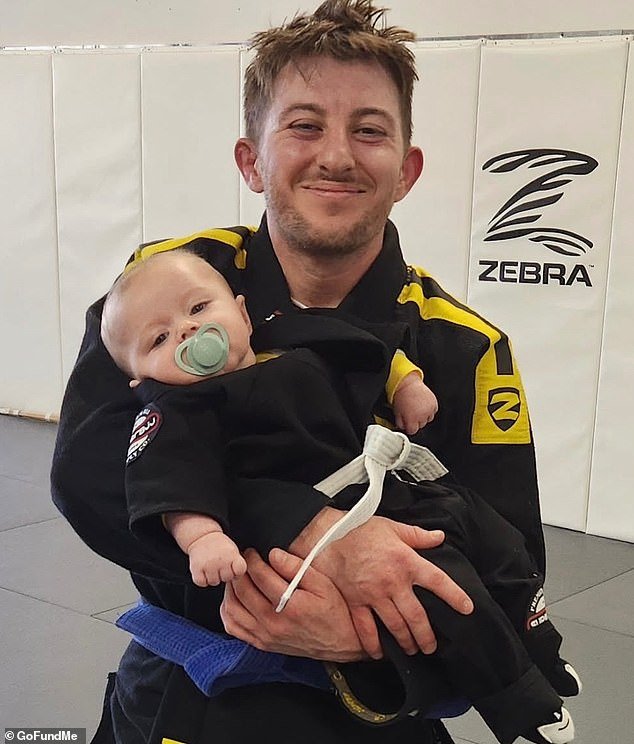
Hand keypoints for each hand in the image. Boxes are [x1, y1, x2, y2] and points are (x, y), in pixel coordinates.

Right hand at [188, 532, 246, 586]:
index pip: (240, 571)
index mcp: (232, 554)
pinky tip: (203, 570)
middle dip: (224, 574)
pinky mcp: (196, 568)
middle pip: (227, 578)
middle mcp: (221, 559)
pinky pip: (202, 583)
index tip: (232, 566)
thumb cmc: (221, 548)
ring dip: (212, 577)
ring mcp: (208, 564)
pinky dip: (202, 579)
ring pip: (214, 582)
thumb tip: (236, 580)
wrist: (202, 537)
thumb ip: (237, 565)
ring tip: (211, 566)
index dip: (237, 572)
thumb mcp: (233, 551)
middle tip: (220, 564)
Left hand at [220, 548, 364, 661]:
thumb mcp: (323, 583)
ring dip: (230, 589)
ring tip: (238, 576)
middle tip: (242, 559)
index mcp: (290, 606)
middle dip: (239, 570)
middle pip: (242, 590)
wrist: (340, 643)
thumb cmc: (334, 611)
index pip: (260, 576)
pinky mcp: (261, 644)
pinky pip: (234, 627)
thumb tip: (274, 554)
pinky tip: (235, 598)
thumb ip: (296, 567)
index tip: (251, 551)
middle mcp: (273, 623)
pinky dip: (228, 610)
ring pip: (232, 609)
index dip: (252, 559)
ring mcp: (265, 636)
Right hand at [293, 511, 472, 658]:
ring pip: (396, 626)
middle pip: (417, 616)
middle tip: (432, 646)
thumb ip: (418, 535)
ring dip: (407, 642)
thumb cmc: (361, 528)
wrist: (330, 535)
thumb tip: (439, 537)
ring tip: (413, 650)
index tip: (467, 608)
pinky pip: (366, 629)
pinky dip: (374, 645)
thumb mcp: (393, 527)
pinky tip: (380, 653)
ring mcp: (374, 594)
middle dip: (427, 635)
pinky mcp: (356, 602)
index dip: (455, 596)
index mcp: (406, 561)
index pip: (438, 581)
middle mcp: (393, 581)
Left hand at [393, 373, 437, 434]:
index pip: (412, 431)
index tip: (408, 423)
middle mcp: (422, 416)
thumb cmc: (401, 396)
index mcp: (412, 419)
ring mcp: (429, 410)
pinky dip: (429, 410)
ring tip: (417, 408)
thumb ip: (400, 423)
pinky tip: (422, 405)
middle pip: (421, 425)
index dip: (409, 427)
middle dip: (416, 421)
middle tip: (411, 413)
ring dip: (423, 416)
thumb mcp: (396, 412)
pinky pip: (433, 412)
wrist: (407, 383)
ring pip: (428, 419)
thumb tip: (403, 428)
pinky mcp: (434, 404)